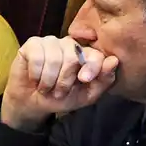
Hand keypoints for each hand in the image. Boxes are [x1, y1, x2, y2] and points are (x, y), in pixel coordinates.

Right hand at [1, 36, 118, 131]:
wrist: (33, 102)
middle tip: (59, 92)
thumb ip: (103, 80)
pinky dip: (36, 74)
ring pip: (54, 58)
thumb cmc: (61, 98)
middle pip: (73, 57)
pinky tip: (35, 79)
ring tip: (46, 88)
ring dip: (49, 80)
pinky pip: (37, 57)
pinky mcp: (32, 44)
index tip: (84, 80)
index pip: (95, 54)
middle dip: (65, 80)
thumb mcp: (86, 95)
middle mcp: (69, 45)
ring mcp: (50, 42)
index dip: (91, 67)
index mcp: (86, 55)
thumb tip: (113, 60)